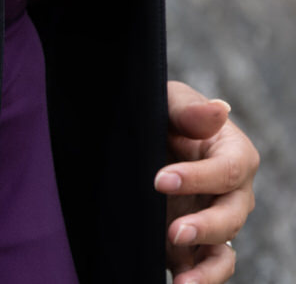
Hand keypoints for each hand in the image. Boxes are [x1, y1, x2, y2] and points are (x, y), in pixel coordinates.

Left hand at [157, 80, 258, 283]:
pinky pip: (207, 267)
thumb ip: (189, 111)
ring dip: (207, 268)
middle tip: (174, 230)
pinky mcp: (193, 243)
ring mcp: (213, 220)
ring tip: (184, 280)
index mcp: (232, 153)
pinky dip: (200, 280)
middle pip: (233, 215)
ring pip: (224, 249)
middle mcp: (230, 192)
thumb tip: (220, 110)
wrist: (136, 137)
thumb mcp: (168, 103)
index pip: (228, 170)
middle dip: (206, 226)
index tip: (160, 180)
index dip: (199, 178)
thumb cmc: (159, 115)